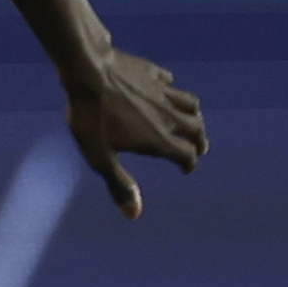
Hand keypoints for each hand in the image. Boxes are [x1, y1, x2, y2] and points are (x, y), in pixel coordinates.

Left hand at [64, 47, 206, 217]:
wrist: (88, 71)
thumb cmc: (90, 117)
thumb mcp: (100, 157)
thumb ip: (119, 184)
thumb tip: (134, 215)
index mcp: (159, 139)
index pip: (186, 155)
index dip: (189, 164)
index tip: (186, 168)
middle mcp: (168, 116)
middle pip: (196, 129)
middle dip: (199, 141)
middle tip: (198, 147)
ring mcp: (162, 92)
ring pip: (191, 104)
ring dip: (194, 115)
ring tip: (191, 121)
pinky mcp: (152, 72)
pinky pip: (169, 81)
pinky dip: (172, 88)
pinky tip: (165, 88)